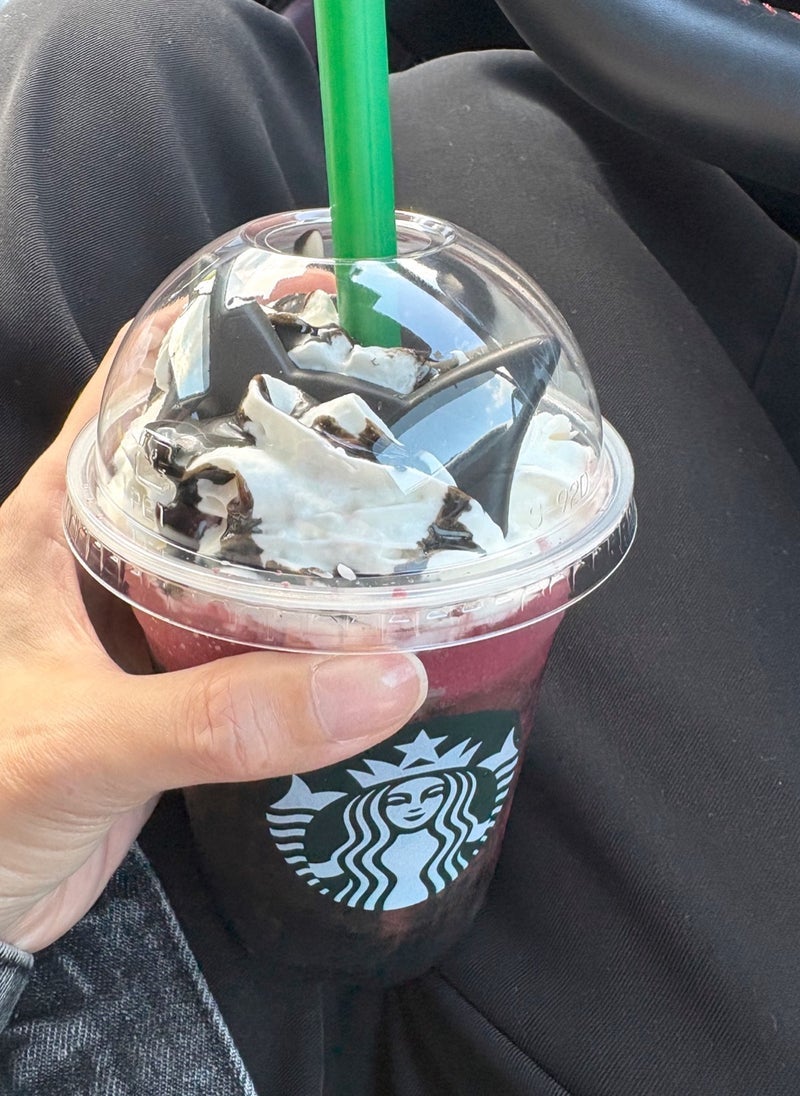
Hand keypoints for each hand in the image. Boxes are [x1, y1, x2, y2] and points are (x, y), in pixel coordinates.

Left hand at [0, 325, 426, 952]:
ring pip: (239, 549)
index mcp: (55, 524)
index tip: (305, 310)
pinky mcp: (178, 686)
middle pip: (207, 464)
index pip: (134, 393)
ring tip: (403, 505)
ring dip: (308, 532)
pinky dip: (310, 621)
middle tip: (389, 415)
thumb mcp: (86, 741)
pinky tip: (371, 619)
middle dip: (289, 434)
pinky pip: (255, 632)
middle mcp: (102, 556)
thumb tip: (386, 677)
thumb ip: (222, 716)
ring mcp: (143, 621)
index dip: (211, 338)